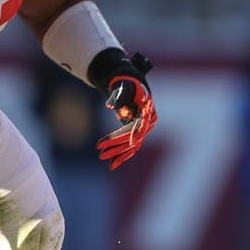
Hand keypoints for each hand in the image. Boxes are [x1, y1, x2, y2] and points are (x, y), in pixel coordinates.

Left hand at [96, 54, 156, 169]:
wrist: (132, 85)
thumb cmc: (126, 84)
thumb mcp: (122, 86)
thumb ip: (118, 95)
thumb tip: (111, 106)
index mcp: (147, 110)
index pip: (136, 127)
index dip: (123, 135)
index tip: (110, 143)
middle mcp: (149, 121)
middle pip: (133, 138)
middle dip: (116, 146)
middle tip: (100, 153)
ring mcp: (145, 128)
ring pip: (132, 145)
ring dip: (118, 154)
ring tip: (102, 158)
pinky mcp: (138, 133)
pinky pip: (131, 147)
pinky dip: (122, 155)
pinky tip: (113, 164)